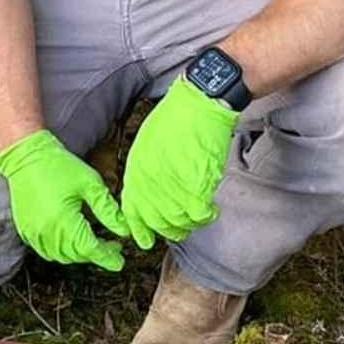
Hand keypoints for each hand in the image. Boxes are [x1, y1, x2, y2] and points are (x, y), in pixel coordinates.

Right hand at [0, 130, 130, 271]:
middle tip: (112, 247)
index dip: (106, 257)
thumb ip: (108, 210)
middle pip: (75, 255)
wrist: (27, 156)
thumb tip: (125, 230)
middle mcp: (45, 231)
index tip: (119, 260)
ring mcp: (33, 232)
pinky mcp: (25, 230)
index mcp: (63, 219)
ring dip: (79, 254)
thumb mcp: (90, 184)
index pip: (89, 249)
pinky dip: (61, 251)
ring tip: (93, 242)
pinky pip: (46, 251)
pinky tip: (71, 240)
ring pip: (61, 256)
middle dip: (96, 254)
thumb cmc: (59, 166)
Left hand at [122, 76, 240, 246]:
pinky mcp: (196, 183)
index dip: (139, 229)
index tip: (146, 240)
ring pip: (178, 221)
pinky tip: (211, 209)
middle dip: (169, 230)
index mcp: (136, 171)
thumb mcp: (147, 145)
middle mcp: (151, 181)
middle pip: (156, 221)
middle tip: (180, 229)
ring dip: (189, 224)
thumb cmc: (174, 119)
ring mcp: (172, 184)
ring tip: (197, 216)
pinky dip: (206, 216)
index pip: (132, 210)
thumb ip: (145, 171)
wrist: (198, 103)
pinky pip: (199, 214)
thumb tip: (151, 192)